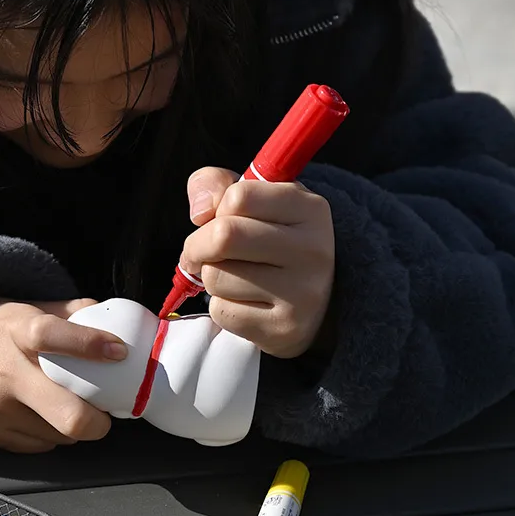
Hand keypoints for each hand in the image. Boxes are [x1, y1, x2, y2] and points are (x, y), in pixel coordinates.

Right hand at [0, 295, 127, 452]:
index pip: (52, 336)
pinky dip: (48, 434)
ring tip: (60, 404)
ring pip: (60, 436)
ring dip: (71, 425)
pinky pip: (39, 446)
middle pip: (69, 414)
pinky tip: (36, 414)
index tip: (118, 351)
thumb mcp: (23, 309)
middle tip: (105, 412)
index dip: (89, 344)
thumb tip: (111, 320)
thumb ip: (68, 314)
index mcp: (16, 331)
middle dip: (98, 421)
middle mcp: (4, 372)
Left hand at [180, 167, 335, 358]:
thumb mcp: (258, 203)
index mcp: (310, 209)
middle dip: (197, 246)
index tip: (220, 219)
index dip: (216, 209)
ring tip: (234, 278)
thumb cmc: (274, 243)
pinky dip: (221, 307)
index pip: (239, 197)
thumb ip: (219, 186)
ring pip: (216, 277)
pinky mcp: (285, 329)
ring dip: (211, 278)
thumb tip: (199, 210)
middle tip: (200, 253)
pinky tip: (246, 303)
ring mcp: (302, 293)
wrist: (317, 305)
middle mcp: (312, 250)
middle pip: (223, 236)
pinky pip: (222, 312)